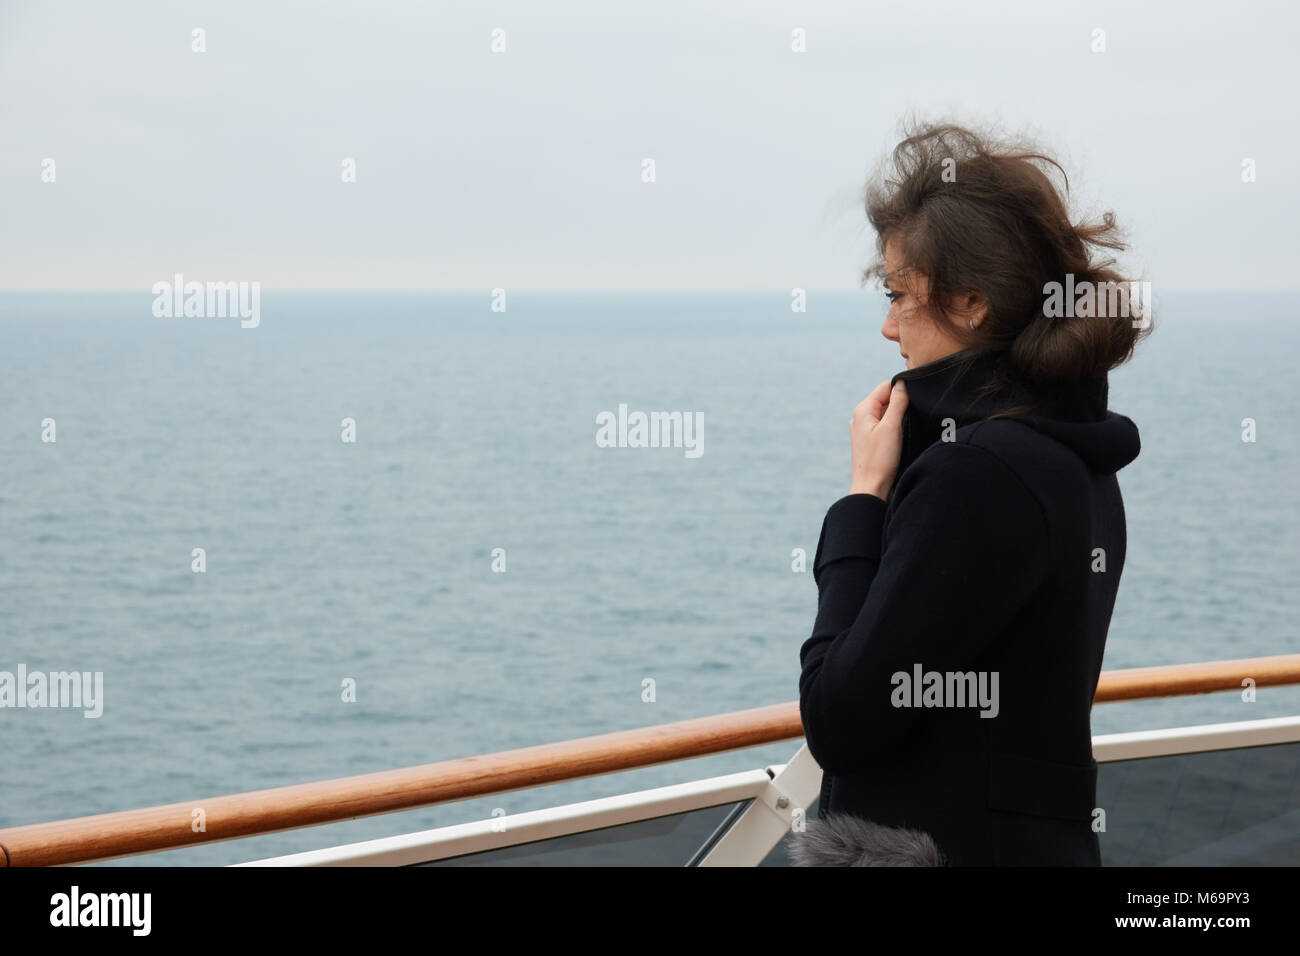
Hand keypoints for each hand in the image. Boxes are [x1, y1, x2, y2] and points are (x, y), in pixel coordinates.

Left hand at [849, 379, 908, 498]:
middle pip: (886, 399)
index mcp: (863, 410)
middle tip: (911, 418)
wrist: (871, 489)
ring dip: (899, 418)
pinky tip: (901, 438)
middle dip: (901, 405)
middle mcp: (861, 417)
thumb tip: (902, 382)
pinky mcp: (871, 441)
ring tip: (905, 431)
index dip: (901, 391)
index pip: (885, 387)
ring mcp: (865, 429)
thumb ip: (898, 402)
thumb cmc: (879, 460)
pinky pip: (886, 426)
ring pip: (887, 413)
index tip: (913, 403)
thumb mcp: (892, 426)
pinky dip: (895, 428)